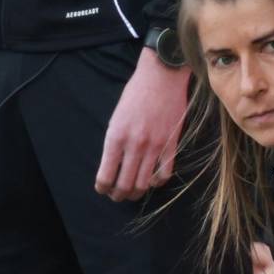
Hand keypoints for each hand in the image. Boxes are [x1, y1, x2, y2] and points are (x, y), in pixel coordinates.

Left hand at [95, 47, 189, 201]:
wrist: (161, 78)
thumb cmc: (135, 93)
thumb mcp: (116, 117)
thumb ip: (115, 141)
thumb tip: (114, 163)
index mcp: (115, 137)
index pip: (106, 175)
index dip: (103, 187)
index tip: (103, 189)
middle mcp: (134, 145)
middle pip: (125, 184)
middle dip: (119, 195)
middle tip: (117, 196)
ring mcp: (154, 146)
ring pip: (144, 183)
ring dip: (137, 192)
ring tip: (134, 193)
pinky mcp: (171, 144)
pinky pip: (165, 173)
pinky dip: (157, 182)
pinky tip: (153, 180)